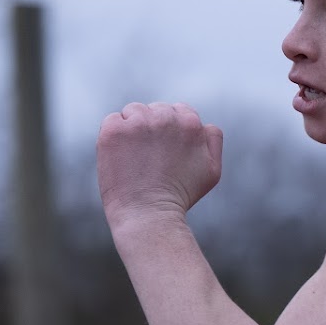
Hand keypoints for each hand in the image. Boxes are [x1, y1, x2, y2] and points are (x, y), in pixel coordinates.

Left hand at [96, 102, 223, 228]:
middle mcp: (165, 117)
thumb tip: (202, 124)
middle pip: (155, 109)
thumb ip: (212, 140)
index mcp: (190, 123)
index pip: (178, 111)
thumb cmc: (180, 197)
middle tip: (150, 158)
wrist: (149, 215)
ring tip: (135, 158)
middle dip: (152, 128)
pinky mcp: (114, 131)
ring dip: (133, 128)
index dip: (170, 132)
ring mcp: (138, 122)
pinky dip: (114, 137)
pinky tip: (121, 158)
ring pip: (134, 111)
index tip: (164, 151)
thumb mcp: (212, 171)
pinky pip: (113, 121)